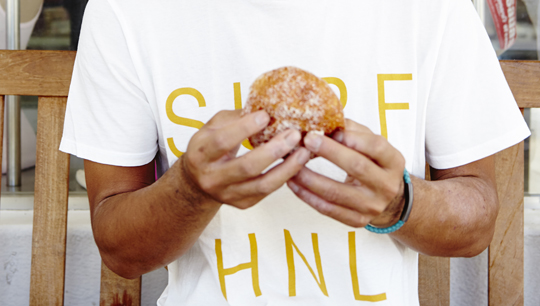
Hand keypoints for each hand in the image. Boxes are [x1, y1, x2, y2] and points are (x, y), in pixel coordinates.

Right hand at [182, 109, 310, 208]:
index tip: (266, 115)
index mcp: (200, 154)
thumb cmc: (210, 146)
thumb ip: (236, 117)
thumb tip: (267, 106)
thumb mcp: (213, 127)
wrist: (198, 182)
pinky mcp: (242, 203)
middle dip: (273, 150)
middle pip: (246, 167)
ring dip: (287, 168)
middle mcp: (211, 178)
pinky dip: (285, 177)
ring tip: (304, 152)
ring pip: (262, 184)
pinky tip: (297, 163)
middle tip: (294, 134)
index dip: (245, 128)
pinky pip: (268, 191)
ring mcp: (227, 194)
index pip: (222, 142)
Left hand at [287, 119, 405, 227]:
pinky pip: (328, 209)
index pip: (376, 147)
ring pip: (337, 192)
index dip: (354, 138)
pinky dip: (307, 196)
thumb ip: (353, 130)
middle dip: (330, 152)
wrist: (387, 201)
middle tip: (307, 140)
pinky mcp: (357, 221)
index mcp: (394, 162)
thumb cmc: (373, 164)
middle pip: (357, 167)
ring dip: (310, 177)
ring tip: (292, 164)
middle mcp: (386, 186)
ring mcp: (372, 206)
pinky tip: (293, 183)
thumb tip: (326, 118)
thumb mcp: (371, 144)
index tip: (332, 129)